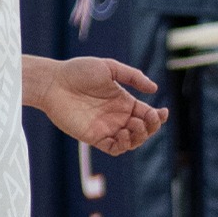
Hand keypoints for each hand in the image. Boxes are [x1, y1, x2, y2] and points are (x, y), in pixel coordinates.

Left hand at [35, 57, 168, 156]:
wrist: (53, 82)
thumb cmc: (78, 71)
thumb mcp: (109, 67)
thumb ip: (132, 76)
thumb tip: (155, 88)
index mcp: (123, 101)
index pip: (147, 114)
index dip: (158, 117)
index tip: (163, 112)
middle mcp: (117, 116)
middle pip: (144, 130)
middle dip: (152, 127)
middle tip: (148, 118)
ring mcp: (107, 128)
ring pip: (132, 141)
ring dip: (140, 137)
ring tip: (134, 124)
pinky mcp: (94, 137)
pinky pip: (115, 149)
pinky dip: (123, 145)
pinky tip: (123, 133)